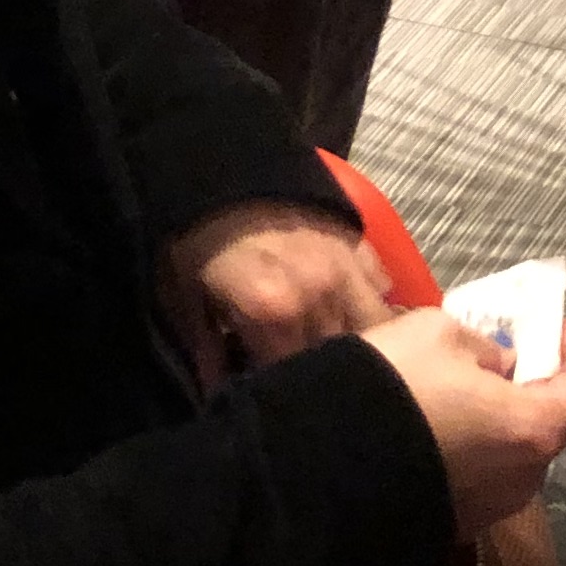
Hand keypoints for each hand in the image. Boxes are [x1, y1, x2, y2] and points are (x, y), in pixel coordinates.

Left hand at [162, 199, 392, 381]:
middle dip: (328, 377)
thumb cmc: (191, 237)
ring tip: (347, 364)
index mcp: (275, 310)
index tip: (273, 400)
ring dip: (364, 349)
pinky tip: (360, 322)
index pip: (296, 377)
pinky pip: (382, 288)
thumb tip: (217, 399)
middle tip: (309, 384)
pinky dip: (375, 308)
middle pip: (344, 359)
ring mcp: (346, 267)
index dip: (285, 394)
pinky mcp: (358, 245)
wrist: (214, 165)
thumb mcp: (183, 296)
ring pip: (375, 330)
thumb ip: (205, 353)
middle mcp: (321, 293)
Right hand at [360, 307, 565, 536]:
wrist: (326, 470)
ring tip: (472, 386)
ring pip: (510, 452)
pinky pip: (477, 475)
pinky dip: (475, 445)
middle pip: (547, 424)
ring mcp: (488, 508)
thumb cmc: (395, 389)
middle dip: (537, 384)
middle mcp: (523, 478)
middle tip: (516, 351)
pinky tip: (442, 424)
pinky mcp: (452, 522)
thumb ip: (484, 347)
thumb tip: (499, 365)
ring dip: (502, 418)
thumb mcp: (439, 334)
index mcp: (533, 429)